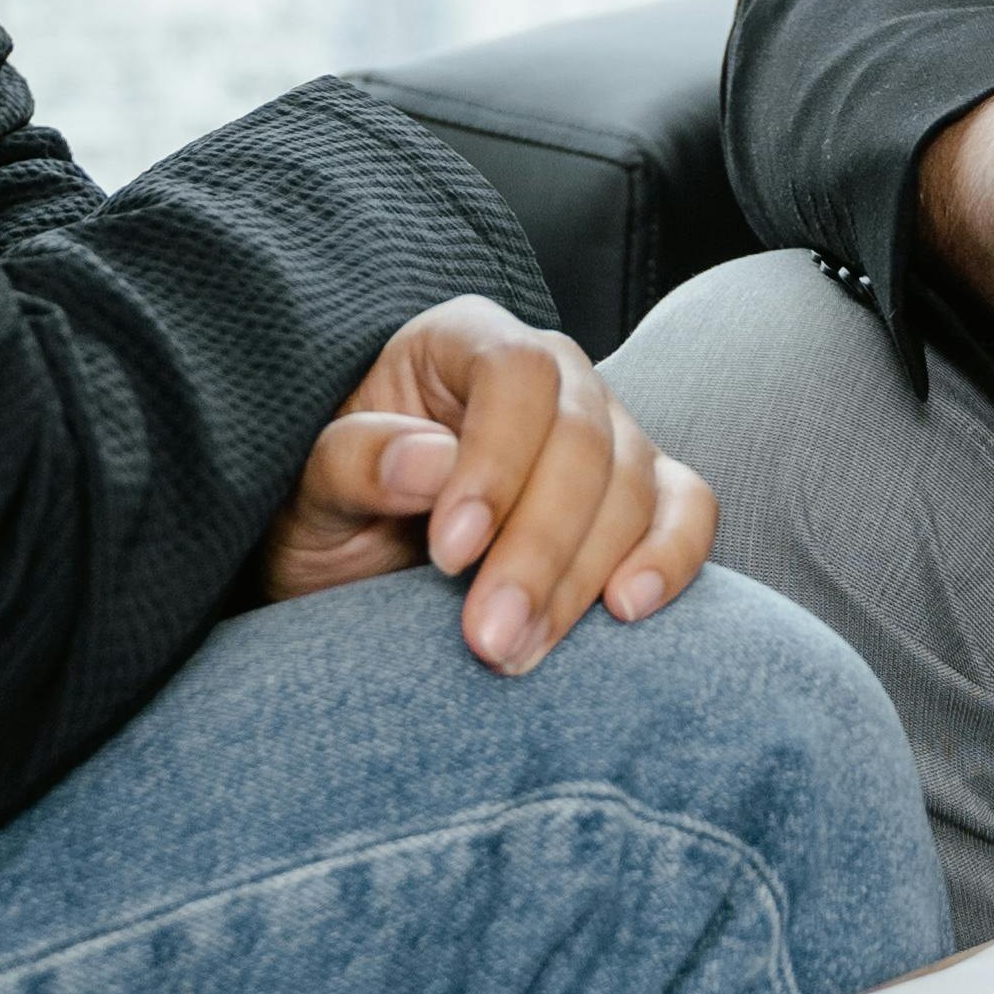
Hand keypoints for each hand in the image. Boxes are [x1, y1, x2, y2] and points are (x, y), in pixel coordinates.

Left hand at [259, 294, 717, 669]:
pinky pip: (686, 510)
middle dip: (538, 548)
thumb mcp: (307, 486)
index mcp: (464, 342)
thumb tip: (428, 464)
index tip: (449, 554)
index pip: (515, 375)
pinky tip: (626, 608)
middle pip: (583, 439)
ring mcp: (606, 432)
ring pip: (632, 485)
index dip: (495, 463)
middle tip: (488, 638)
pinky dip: (671, 556)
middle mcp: (550, 375)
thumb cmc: (328, 506)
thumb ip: (354, 462)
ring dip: (582, 578)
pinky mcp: (640, 495)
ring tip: (517, 651)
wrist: (353, 561)